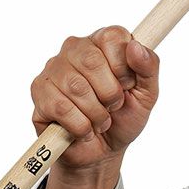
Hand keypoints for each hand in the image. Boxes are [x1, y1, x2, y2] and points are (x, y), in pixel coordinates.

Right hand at [30, 24, 158, 172]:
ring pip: (76, 87)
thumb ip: (149, 68)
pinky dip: (80, 126)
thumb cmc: (124, 118)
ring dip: (97, 114)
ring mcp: (53, 69)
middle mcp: (75, 49)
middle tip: (113, 107)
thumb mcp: (147, 95)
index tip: (127, 85)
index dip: (124, 66)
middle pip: (92, 61)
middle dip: (111, 94)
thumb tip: (135, 46)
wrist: (102, 152)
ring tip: (101, 121)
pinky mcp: (39, 92)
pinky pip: (61, 107)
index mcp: (102, 43)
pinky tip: (84, 129)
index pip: (112, 36)